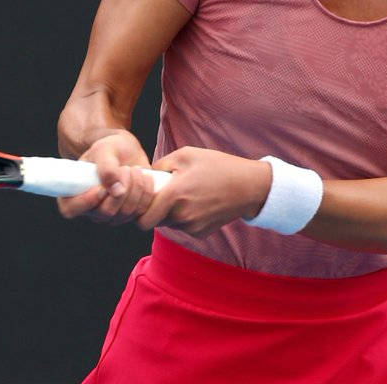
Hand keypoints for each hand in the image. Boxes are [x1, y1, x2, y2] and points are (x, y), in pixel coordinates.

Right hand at [56, 131, 157, 224]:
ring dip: (136, 188)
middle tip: (127, 168)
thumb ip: (106, 168)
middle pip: (106, 213)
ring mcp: (111, 215)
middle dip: (121, 188)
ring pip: (125, 213)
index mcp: (74, 192)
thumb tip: (116, 191)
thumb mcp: (104, 150)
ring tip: (135, 169)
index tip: (101, 187)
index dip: (86, 202)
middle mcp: (91, 208)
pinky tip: (146, 177)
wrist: (126, 150)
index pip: (70, 209)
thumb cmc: (109, 148)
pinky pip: (141, 213)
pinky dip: (147, 193)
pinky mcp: (130, 215)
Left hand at [137, 147, 271, 237]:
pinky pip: (182, 227)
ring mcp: (192, 226)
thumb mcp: (186, 154)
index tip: (140, 200)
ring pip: (168, 224)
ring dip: (168, 213)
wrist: (248, 186)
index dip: (137, 211)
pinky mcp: (201, 232)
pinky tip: (195, 203)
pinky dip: (183, 218)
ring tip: (183, 194)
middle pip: (153, 220)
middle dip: (152, 210)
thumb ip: (160, 164)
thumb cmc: (217, 166)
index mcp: (174, 195)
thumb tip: (145, 174)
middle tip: (161, 194)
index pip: (143, 219)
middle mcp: (181, 215)